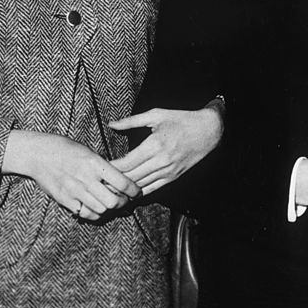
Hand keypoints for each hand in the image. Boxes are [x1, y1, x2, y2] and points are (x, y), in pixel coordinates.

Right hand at [4, 130, 140, 221]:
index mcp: (95, 163)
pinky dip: (94, 214)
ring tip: (111, 204)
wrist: (39, 154)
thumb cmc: (67, 149)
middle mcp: (85, 178)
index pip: (122, 182)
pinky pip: (85, 214)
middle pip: (113, 201)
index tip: (137, 192)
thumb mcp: (89, 152)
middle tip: (125, 200)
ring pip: (101, 210)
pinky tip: (96, 208)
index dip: (134, 190)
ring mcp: (74, 191)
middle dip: (123, 203)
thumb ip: (104, 167)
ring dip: (109, 210)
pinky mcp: (64, 200)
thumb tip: (122, 182)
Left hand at [108, 102, 223, 195]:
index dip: (110, 167)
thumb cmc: (182, 120)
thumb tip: (111, 124)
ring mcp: (168, 171)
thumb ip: (131, 121)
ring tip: (109, 188)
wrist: (209, 131)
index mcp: (154, 145)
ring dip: (123, 188)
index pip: (126, 163)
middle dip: (113, 180)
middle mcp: (161, 161)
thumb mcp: (156, 115)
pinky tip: (127, 192)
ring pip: (140, 186)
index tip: (98, 167)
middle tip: (98, 180)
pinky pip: (152, 189)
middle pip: (130, 177)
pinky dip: (138, 192)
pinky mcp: (173, 177)